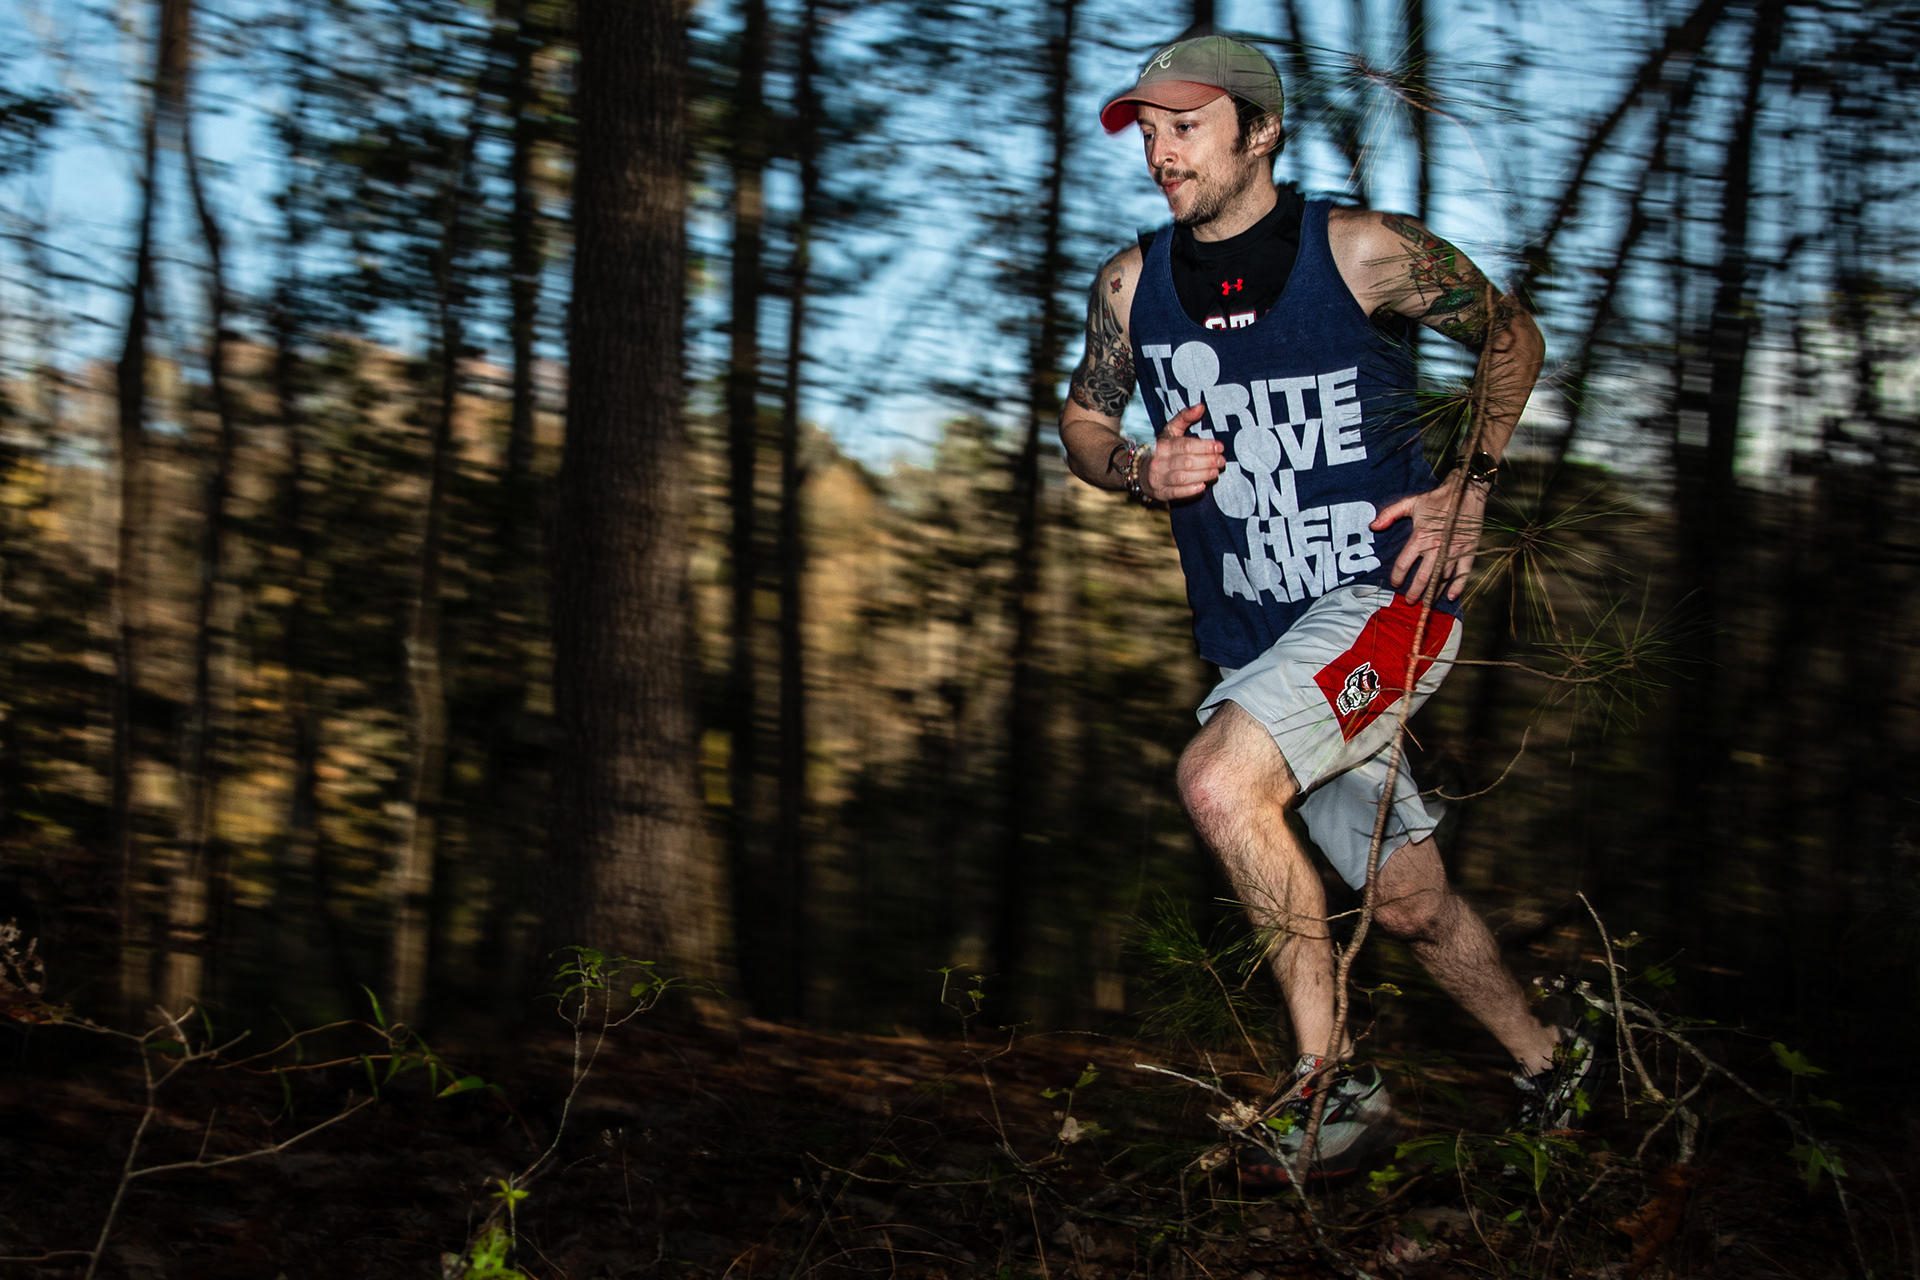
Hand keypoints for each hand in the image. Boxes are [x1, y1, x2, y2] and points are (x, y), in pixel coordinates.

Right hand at [1140, 402, 1223, 500]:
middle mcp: (1159, 461)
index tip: (1219, 447)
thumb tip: (1201, 406)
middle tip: (1222, 461)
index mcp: (1163, 445)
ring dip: (1202, 475)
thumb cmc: (1161, 449)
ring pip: (1182, 477)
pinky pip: (1175, 493)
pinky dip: (1190, 490)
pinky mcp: (1160, 492)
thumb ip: (1185, 417)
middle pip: (1186, 462)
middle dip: (1208, 461)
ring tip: (1216, 472)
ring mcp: (1158, 478)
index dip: (1204, 446)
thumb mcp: (1170, 431)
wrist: (1138, 470)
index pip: (1185, 445)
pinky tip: (1202, 486)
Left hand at [1370, 473, 1488, 602]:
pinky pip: (1463, 572)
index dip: (1398, 575)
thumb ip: (1390, 514)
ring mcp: (1454, 550)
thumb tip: (1373, 526)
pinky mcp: (1469, 550)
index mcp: (1421, 536)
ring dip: (1433, 592)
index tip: (1395, 583)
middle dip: (1415, 592)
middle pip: (1423, 576)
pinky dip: (1457, 585)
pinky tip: (1450, 595)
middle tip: (1409, 601)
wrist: (1465, 491)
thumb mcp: (1411, 502)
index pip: (1405, 562)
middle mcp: (1437, 546)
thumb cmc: (1437, 498)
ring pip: (1442, 577)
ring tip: (1426, 602)